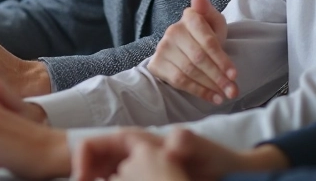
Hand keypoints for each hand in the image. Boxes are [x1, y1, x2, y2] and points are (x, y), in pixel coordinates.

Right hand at [75, 127, 273, 180]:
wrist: (234, 174)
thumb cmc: (220, 161)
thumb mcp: (206, 151)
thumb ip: (188, 143)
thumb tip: (173, 140)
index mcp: (142, 142)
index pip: (100, 143)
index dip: (85, 157)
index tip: (81, 177)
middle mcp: (136, 155)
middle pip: (97, 163)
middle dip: (86, 176)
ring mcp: (139, 171)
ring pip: (106, 176)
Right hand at [148, 0, 237, 102]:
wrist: (185, 47)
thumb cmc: (205, 36)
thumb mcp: (214, 24)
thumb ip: (210, 12)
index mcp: (190, 17)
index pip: (207, 41)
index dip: (222, 59)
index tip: (234, 75)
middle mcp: (173, 31)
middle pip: (199, 58)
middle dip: (218, 77)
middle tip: (233, 91)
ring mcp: (163, 47)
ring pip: (189, 71)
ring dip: (210, 86)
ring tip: (225, 96)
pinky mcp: (157, 63)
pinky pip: (178, 80)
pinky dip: (197, 91)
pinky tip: (212, 98)